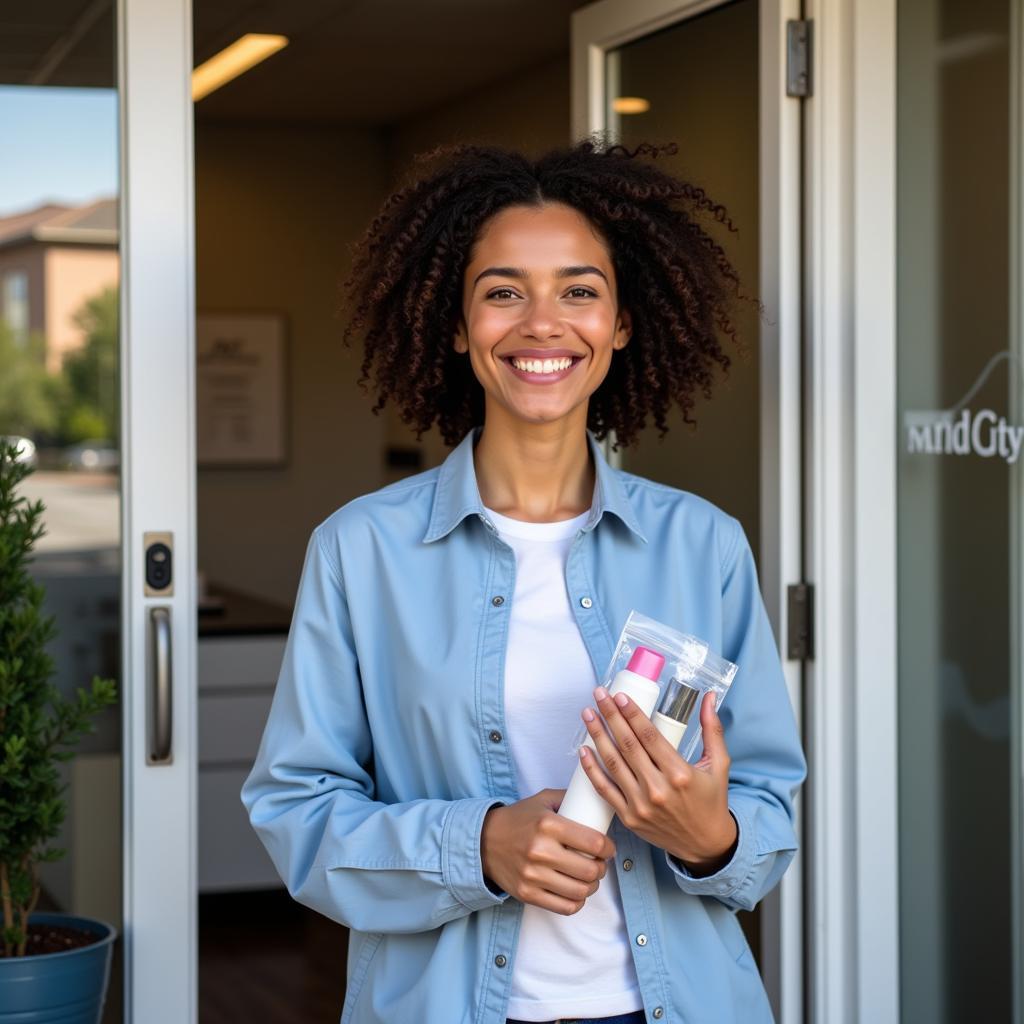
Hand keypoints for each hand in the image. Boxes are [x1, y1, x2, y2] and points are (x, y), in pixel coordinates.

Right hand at [480, 789, 616, 914]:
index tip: (608, 848)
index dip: (609, 848)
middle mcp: (540, 851)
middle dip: (602, 868)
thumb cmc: (518, 819)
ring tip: (590, 878)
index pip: (593, 842)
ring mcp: (533, 875)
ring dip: (592, 886)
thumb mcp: (542, 800)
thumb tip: (595, 801)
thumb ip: (569, 798)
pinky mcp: (527, 894)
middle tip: (600, 863)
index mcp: (548, 824)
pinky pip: (564, 907)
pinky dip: (576, 902)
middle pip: (589, 870)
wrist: (483, 841)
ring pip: (579, 891)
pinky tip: (577, 892)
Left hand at [577, 688, 736, 874]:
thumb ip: (712, 729)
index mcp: (680, 773)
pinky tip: (583, 751)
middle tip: (599, 695)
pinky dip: (591, 770)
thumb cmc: (711, 802)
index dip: (632, 714)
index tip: (619, 696)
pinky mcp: (629, 818)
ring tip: (588, 715)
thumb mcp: (719, 765)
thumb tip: (709, 697)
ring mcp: (640, 805)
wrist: (705, 845)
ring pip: (613, 764)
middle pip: (627, 745)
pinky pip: (605, 790)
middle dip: (611, 716)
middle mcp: (658, 789)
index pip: (649, 736)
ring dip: (597, 736)